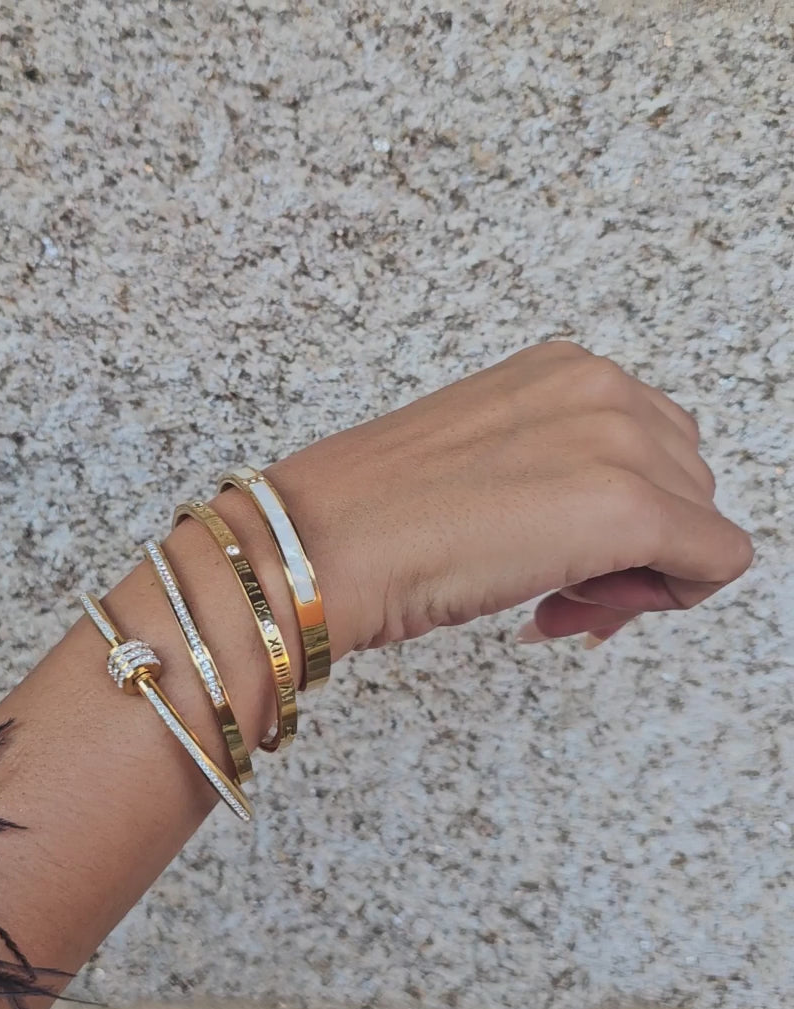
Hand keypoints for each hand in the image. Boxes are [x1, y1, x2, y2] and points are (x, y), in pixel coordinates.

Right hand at [267, 341, 753, 653]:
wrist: (322, 543)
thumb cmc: (372, 512)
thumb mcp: (482, 459)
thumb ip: (552, 465)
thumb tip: (594, 522)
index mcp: (563, 369)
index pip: (651, 444)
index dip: (616, 513)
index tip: (559, 557)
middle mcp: (604, 388)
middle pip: (685, 483)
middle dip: (635, 547)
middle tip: (560, 592)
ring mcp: (622, 443)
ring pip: (700, 524)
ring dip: (640, 575)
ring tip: (553, 600)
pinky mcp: (633, 509)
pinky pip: (716, 562)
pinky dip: (666, 599)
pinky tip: (575, 608)